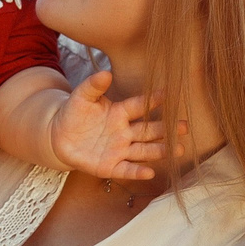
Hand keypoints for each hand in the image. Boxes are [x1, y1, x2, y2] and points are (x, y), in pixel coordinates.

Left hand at [46, 70, 170, 180]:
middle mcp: (124, 132)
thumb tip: (105, 73)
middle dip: (167, 129)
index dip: (152, 101)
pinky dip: (137, 171)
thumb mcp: (82, 97)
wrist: (58, 136)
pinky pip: (126, 169)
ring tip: (180, 149)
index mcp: (119, 113)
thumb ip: (93, 86)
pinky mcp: (110, 166)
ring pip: (144, 151)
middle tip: (185, 126)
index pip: (139, 106)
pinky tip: (150, 172)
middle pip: (149, 131)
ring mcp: (119, 150)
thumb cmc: (74, 114)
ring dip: (161, 151)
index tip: (168, 94)